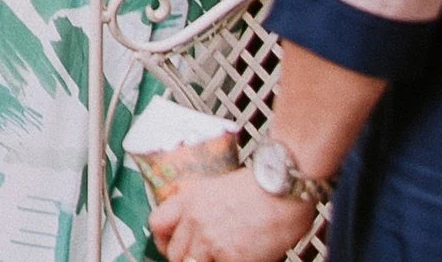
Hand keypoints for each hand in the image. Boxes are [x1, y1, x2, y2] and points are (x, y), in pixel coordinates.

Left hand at [149, 166, 317, 261]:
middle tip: (201, 258)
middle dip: (185, 258)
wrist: (284, 188)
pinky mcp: (231, 257)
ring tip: (219, 259)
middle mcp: (194, 220)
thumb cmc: (261, 186)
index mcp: (188, 200)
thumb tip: (195, 225)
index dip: (163, 240)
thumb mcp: (217, 187)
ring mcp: (211, 240)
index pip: (157, 225)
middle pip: (174, 252)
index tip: (172, 247)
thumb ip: (200, 205)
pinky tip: (240, 260)